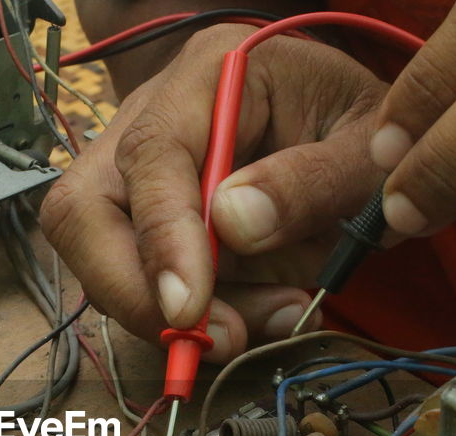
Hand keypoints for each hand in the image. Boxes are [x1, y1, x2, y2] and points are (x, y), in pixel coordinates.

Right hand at [41, 25, 389, 361]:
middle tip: (209, 341)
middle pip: (85, 211)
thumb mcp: (369, 149)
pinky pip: (141, 283)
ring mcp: (139, 174)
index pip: (152, 155)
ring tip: (275, 317)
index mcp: (212, 75)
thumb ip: (313, 182)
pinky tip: (262, 313)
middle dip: (134, 292)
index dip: (162, 238)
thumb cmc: (370, 132)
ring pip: (102, 257)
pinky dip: (197, 317)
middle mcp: (153, 117)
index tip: (189, 308)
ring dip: (177, 314)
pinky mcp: (148, 224)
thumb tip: (233, 226)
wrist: (366, 136)